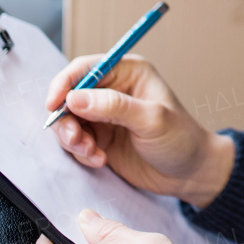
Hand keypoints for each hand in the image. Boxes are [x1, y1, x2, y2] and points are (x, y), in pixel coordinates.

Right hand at [45, 54, 232, 206]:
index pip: (84, 69)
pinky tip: (100, 160)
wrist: (190, 174)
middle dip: (66, 119)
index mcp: (128, 72)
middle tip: (75, 140)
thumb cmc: (181, 139)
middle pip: (69, 96)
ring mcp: (104, 116)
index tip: (53, 104)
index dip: (64, 83)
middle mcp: (113, 91)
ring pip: (69, 121)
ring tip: (92, 153)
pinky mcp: (100, 138)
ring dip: (73, 139)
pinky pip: (75, 142)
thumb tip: (74, 98)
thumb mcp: (151, 119)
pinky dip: (81, 153)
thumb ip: (113, 107)